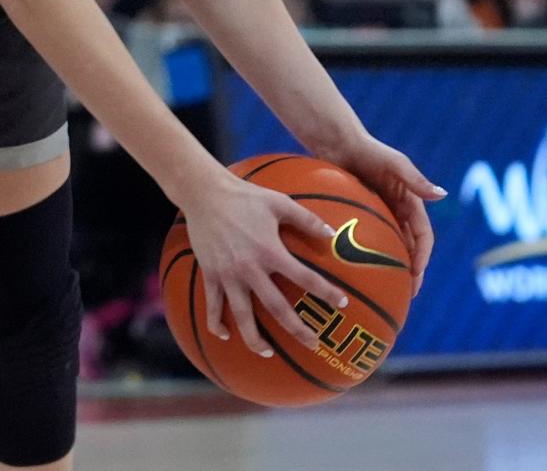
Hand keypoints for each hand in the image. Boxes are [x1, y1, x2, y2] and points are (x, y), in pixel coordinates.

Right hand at [179, 168, 350, 356]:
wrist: (204, 193)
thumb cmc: (245, 196)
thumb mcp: (278, 202)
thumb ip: (306, 219)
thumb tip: (332, 234)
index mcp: (270, 251)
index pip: (304, 277)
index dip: (325, 292)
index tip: (342, 304)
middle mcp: (250, 268)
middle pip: (277, 308)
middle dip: (297, 329)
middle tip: (314, 344)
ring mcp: (228, 275)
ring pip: (243, 316)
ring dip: (255, 339)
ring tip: (268, 354)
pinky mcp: (211, 274)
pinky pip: (212, 305)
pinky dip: (216, 323)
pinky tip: (224, 335)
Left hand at [327, 130, 445, 295]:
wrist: (338, 141)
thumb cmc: (368, 149)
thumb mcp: (394, 162)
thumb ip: (416, 179)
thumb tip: (443, 194)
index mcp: (411, 202)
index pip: (423, 237)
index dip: (423, 258)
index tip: (415, 276)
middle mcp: (398, 211)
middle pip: (410, 249)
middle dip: (412, 273)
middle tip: (406, 296)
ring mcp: (380, 214)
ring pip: (390, 248)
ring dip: (392, 269)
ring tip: (385, 292)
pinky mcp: (361, 215)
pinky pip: (368, 240)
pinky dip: (366, 257)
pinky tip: (354, 273)